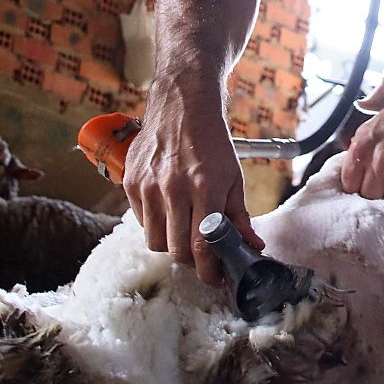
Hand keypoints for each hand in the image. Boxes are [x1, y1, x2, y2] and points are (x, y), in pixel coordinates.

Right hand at [123, 76, 262, 285]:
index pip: (204, 246)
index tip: (215, 278)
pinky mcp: (131, 181)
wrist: (182, 104)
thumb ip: (240, 215)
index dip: (209, 271)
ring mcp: (148, 186)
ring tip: (182, 230)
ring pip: (154, 240)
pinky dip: (153, 222)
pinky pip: (139, 220)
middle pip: (176, 250)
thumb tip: (253, 246)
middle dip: (190, 261)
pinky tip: (167, 208)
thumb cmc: (212, 141)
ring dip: (170, 243)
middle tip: (201, 257)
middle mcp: (174, 189)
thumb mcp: (234, 177)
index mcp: (205, 188)